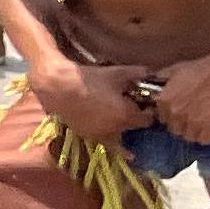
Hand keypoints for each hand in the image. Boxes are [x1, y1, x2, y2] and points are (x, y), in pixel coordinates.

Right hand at [23, 53, 152, 143]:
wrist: (58, 87)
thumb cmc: (90, 80)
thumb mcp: (116, 73)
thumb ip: (137, 74)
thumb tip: (151, 73)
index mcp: (127, 116)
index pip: (148, 120)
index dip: (148, 111)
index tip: (142, 103)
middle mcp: (116, 130)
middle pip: (133, 127)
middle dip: (132, 117)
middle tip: (125, 104)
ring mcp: (100, 134)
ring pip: (117, 132)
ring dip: (118, 124)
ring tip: (110, 110)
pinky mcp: (86, 135)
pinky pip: (102, 135)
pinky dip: (104, 129)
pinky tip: (99, 119)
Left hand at [155, 49, 209, 146]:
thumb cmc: (202, 69)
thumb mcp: (176, 70)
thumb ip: (162, 79)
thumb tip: (153, 83)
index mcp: (164, 100)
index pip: (161, 117)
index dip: (169, 115)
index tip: (176, 113)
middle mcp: (175, 114)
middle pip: (173, 129)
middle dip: (180, 124)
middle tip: (190, 117)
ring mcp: (192, 122)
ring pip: (188, 136)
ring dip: (192, 131)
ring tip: (199, 123)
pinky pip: (203, 140)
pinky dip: (206, 136)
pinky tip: (209, 129)